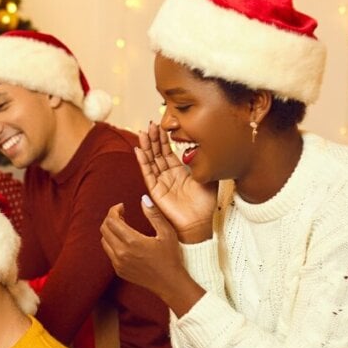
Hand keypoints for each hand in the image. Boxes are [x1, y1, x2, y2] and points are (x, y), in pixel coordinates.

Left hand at [100, 198, 204, 316]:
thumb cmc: (171, 257)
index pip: (112, 220)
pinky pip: (109, 253)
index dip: (114, 210)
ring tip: (123, 227)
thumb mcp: (167, 233)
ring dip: (110, 231)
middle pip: (104, 229)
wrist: (170, 283)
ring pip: (104, 241)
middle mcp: (121, 253)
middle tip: (122, 215)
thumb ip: (154, 214)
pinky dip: (113, 243)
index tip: (122, 207)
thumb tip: (143, 199)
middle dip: (111, 218)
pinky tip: (125, 241)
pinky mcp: (119, 271)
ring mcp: (118, 263)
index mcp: (132, 241)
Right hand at [134, 122, 217, 243]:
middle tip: (151, 124)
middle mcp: (168, 175)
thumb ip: (203, 162)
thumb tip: (200, 147)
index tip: (162, 125)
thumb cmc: (204, 204)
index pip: (168, 151)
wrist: (199, 223)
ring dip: (147, 146)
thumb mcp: (208, 177)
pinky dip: (143, 161)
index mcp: (179, 171)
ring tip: (143, 132)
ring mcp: (160, 182)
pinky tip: (139, 150)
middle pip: (157, 153)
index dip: (164, 138)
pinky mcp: (155, 190)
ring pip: (151, 160)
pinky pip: (147, 173)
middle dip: (154, 138)